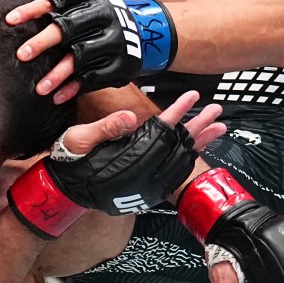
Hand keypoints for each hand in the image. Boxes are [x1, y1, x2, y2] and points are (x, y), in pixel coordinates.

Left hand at [6, 0, 172, 98]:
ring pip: (81, 57)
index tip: (10, 20)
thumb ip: (54, 0)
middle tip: (21, 55)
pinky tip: (57, 96)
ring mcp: (116, 40)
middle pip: (69, 28)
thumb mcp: (83, 1)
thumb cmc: (100, 17)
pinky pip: (94, 78)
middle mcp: (105, 16)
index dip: (33, 10)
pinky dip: (74, 88)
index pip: (57, 0)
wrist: (144, 33)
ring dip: (58, 74)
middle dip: (43, 42)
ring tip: (39, 88)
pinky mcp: (122, 64)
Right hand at [6, 93, 224, 237]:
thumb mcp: (80, 137)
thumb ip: (106, 128)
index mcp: (129, 156)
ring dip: (199, 142)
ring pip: (180, 159)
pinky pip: (173, 171)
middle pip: (178, 146)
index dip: (178, 112)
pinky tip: (197, 146)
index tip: (192, 95)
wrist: (65, 187)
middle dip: (199, 127)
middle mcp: (142, 172)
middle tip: (218, 111)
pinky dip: (187, 157)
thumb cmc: (70, 158)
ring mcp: (146, 182)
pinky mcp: (146, 186)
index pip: (161, 131)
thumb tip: (131, 118)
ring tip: (218, 127)